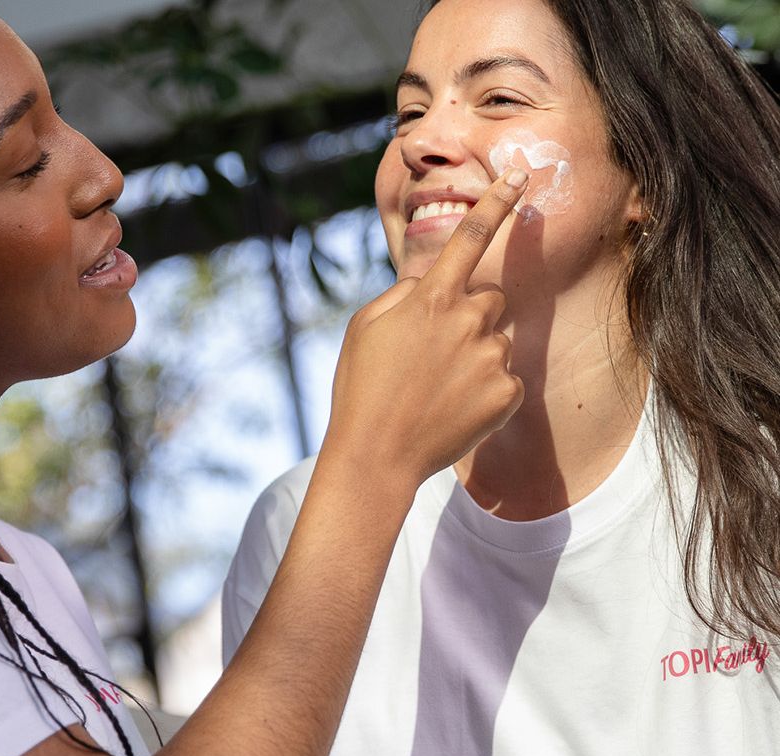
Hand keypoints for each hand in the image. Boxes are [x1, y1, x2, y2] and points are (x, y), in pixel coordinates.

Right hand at [324, 168, 527, 489]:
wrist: (377, 456)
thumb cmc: (362, 390)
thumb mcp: (364, 328)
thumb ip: (403, 295)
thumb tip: (430, 286)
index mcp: (432, 298)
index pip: (470, 237)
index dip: (496, 202)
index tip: (519, 174)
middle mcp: (469, 320)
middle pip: (489, 299)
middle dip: (469, 318)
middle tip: (433, 357)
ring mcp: (492, 357)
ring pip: (496, 341)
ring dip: (475, 357)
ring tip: (438, 390)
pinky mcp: (508, 393)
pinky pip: (506, 380)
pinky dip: (486, 393)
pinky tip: (455, 410)